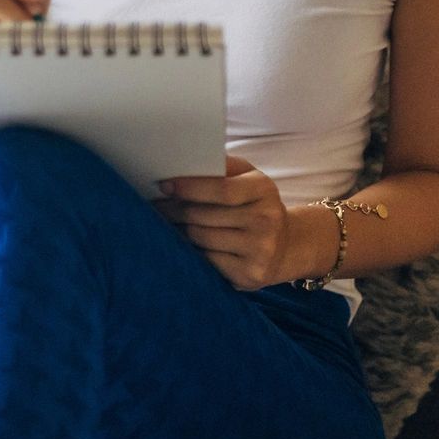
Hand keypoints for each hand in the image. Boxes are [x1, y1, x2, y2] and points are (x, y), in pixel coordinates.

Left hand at [151, 155, 298, 290]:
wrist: (285, 246)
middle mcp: (266, 220)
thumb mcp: (246, 179)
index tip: (164, 185)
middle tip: (154, 206)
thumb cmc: (254, 205)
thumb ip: (221, 168)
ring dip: (176, 230)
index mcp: (264, 189)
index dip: (189, 187)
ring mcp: (260, 250)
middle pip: (205, 215)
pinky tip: (179, 243)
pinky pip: (208, 261)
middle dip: (174, 210)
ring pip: (202, 238)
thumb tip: (182, 164)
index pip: (222, 189)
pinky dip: (190, 251)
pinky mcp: (250, 274)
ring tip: (162, 222)